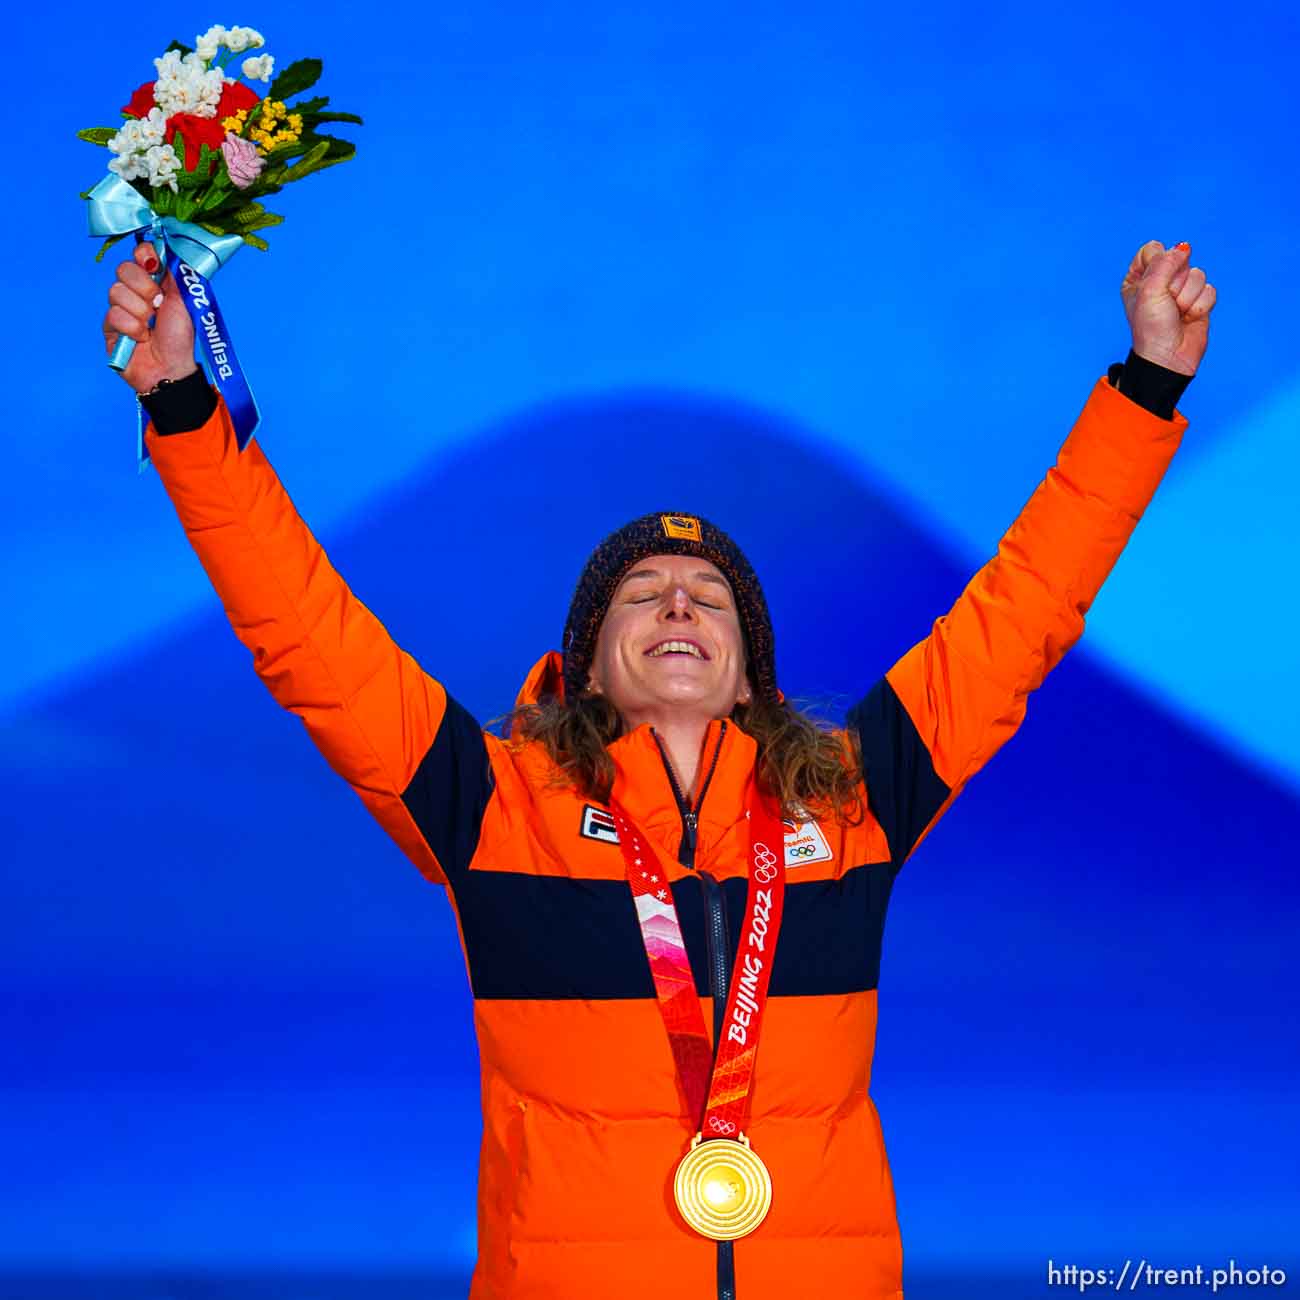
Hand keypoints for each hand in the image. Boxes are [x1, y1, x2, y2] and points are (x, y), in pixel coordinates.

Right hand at [102, 240, 196, 393]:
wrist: (172, 369)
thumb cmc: (180, 338)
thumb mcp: (184, 301)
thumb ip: (175, 274)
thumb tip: (167, 247)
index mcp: (154, 282)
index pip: (140, 255)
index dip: (144, 255)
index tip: (153, 264)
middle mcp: (134, 291)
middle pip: (123, 269)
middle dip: (144, 287)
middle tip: (158, 305)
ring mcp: (119, 308)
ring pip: (116, 291)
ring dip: (140, 312)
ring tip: (151, 327)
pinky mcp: (109, 326)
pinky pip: (113, 315)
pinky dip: (132, 329)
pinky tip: (141, 339)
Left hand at [1120, 240, 1216, 376]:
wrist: (1168, 357)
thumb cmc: (1151, 327)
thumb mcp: (1149, 291)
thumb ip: (1164, 263)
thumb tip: (1183, 247)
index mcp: (1138, 278)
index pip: (1153, 249)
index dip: (1158, 263)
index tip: (1152, 284)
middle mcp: (1159, 282)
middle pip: (1179, 260)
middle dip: (1175, 284)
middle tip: (1166, 304)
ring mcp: (1181, 291)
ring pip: (1198, 274)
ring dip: (1187, 297)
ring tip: (1177, 314)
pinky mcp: (1199, 301)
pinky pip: (1210, 290)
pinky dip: (1200, 306)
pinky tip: (1189, 318)